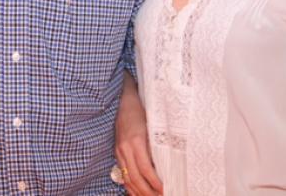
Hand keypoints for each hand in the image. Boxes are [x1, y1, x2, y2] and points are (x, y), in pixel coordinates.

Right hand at [114, 74, 162, 195]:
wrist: (123, 99)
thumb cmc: (141, 110)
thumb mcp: (152, 124)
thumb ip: (157, 143)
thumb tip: (168, 163)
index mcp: (135, 141)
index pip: (145, 169)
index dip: (155, 183)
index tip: (166, 190)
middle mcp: (125, 148)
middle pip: (135, 178)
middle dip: (148, 192)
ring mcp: (119, 151)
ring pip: (127, 178)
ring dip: (139, 192)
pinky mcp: (117, 152)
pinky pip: (122, 174)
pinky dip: (129, 186)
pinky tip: (137, 193)